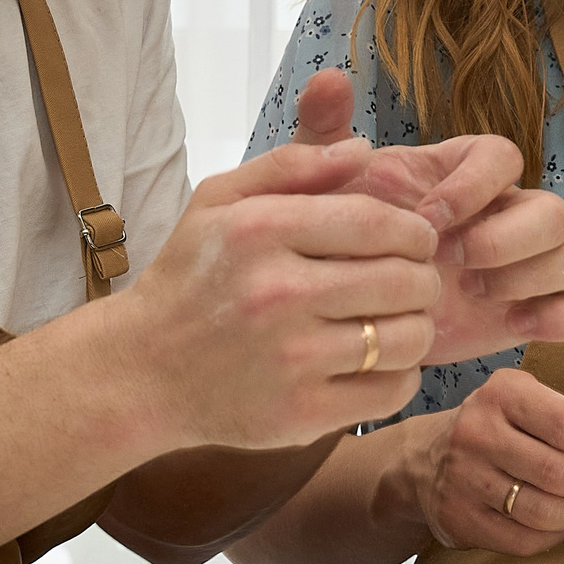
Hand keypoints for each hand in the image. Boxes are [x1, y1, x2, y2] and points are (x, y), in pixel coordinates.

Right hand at [116, 136, 442, 448]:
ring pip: (408, 338)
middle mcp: (278, 293)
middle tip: (409, 281)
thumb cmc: (189, 277)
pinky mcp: (302, 414)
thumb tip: (364, 149)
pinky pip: (392, 390)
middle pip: (405, 280)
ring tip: (394, 320)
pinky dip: (399, 375)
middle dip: (422, 277)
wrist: (141, 371)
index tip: (416, 239)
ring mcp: (292, 359)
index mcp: (260, 231)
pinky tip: (375, 361)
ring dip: (416, 327)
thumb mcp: (219, 201)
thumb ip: (292, 165)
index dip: (415, 230)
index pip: (378, 222)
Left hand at [290, 69, 563, 362]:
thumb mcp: (319, 192)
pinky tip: (513, 324)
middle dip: (511, 236)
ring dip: (534, 273)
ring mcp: (521, 265)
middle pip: (554, 207)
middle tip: (456, 261)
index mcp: (461, 176)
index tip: (427, 216)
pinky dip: (562, 314)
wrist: (342, 318)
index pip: (501, 155)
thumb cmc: (337, 245)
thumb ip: (323, 134)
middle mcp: (502, 214)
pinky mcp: (528, 312)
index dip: (475, 183)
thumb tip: (331, 77)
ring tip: (475, 294)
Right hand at [404, 367, 563, 556]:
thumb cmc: (497, 427)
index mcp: (503, 394)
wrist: (424, 461)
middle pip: (559, 472)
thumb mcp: (535, 403)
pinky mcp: (459, 520)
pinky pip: (524, 540)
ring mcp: (464, 480)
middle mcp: (477, 433)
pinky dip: (555, 535)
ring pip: (543, 511)